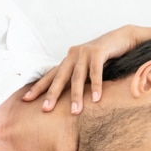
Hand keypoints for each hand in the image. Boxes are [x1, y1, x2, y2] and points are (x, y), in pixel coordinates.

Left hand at [21, 24, 149, 114]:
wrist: (123, 38)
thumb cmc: (106, 57)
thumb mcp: (88, 68)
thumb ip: (79, 79)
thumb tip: (71, 100)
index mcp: (68, 60)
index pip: (51, 76)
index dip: (38, 87)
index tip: (26, 100)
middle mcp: (73, 55)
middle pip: (60, 78)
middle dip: (52, 94)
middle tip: (45, 110)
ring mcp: (85, 52)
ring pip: (77, 77)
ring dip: (76, 96)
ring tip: (75, 112)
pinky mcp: (98, 51)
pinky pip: (96, 71)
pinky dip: (95, 85)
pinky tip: (96, 99)